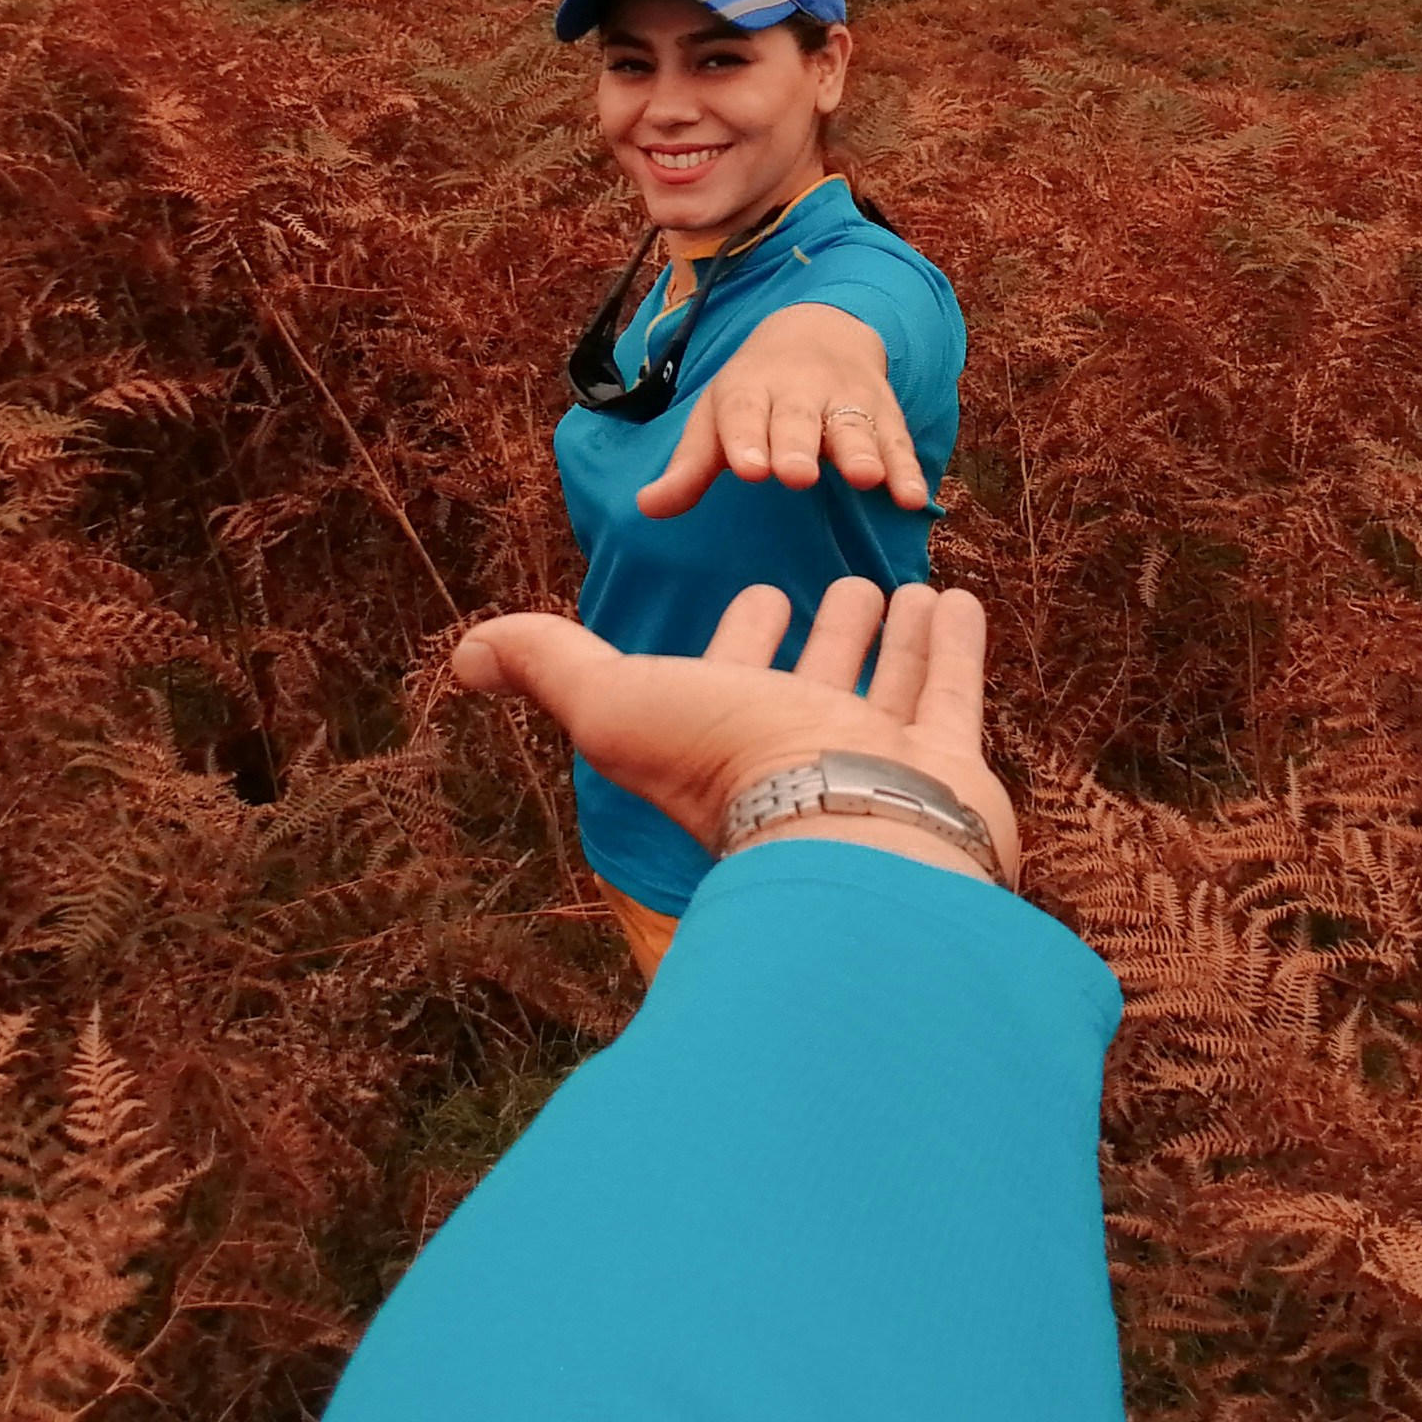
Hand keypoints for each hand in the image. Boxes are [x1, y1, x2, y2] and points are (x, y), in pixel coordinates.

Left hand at [453, 577, 1018, 885]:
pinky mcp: (946, 770)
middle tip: (846, 588)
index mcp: (727, 738)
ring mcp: (875, 765)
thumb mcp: (616, 703)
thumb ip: (549, 667)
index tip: (760, 595)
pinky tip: (958, 602)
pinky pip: (951, 695)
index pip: (734, 674)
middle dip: (827, 634)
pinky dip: (954, 647)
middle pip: (815, 683)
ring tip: (909, 589)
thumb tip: (463, 656)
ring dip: (893, 639)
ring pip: (886, 689)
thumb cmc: (727, 770)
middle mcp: (801, 752)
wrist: (848, 834)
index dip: (741, 634)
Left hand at [632, 301, 928, 517]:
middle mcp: (799, 389)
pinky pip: (898, 441)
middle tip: (796, 476)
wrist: (817, 330)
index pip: (743, 412)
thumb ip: (689, 467)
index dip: (745, 440)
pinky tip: (912, 499)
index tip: (747, 469)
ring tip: (864, 478)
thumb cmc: (755, 393)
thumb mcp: (716, 418)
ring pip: (853, 425)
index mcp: (749, 389)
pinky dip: (907, 469)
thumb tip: (647, 507)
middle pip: (797, 418)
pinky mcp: (885, 413)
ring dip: (860, 451)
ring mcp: (846, 399)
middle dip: (797, 445)